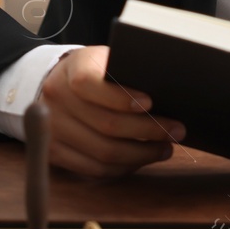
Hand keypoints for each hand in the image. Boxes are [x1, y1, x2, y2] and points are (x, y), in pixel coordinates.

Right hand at [37, 45, 184, 176]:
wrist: (57, 85)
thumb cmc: (95, 72)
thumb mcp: (107, 59)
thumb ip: (127, 72)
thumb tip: (167, 91)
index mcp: (72, 68)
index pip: (90, 84)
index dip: (121, 97)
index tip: (150, 103)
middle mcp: (57, 98)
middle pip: (105, 123)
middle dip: (147, 130)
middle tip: (176, 131)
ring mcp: (52, 128)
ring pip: (103, 152)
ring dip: (140, 155)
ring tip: (165, 148)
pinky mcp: (54, 153)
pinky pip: (94, 169)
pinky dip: (123, 167)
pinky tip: (142, 159)